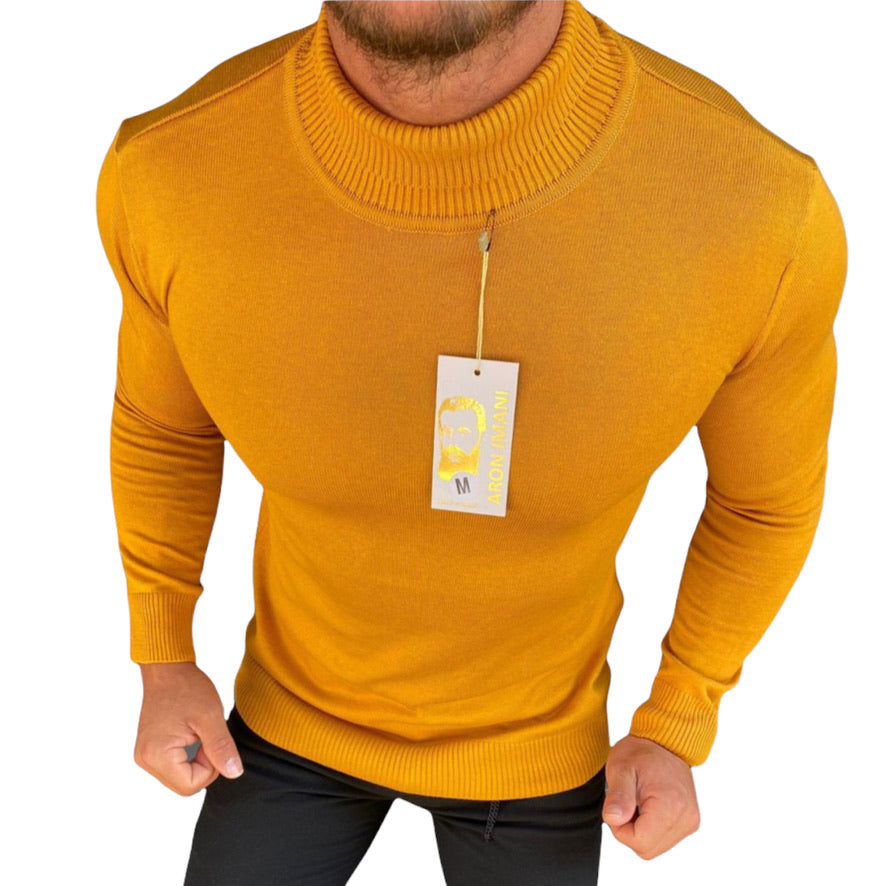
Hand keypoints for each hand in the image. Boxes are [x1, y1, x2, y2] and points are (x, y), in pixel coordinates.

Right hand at [134, 661, 243, 795]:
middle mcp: (145, 759)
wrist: (168, 669)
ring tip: (196, 733)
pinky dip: (187, 756)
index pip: (191, 785)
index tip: (211, 740)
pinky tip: (189, 735)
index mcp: (156, 755)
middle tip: (205, 736)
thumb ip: (221, 748)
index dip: (211, 767)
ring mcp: (145, 755)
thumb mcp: (210, 717)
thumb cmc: (186, 687)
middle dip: (203, 766)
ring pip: (180, 777)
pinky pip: (173, 766)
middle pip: (184, 785)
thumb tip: (234, 773)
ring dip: (195, 761)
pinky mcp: (149, 749)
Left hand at [602, 734, 699, 859]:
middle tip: (627, 801)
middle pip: (647, 848)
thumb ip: (618, 796)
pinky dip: (651, 827)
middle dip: (629, 830)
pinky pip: (664, 838)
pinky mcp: (690, 821)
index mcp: (670, 805)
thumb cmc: (641, 751)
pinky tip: (647, 805)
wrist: (665, 741)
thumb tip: (613, 820)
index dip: (620, 827)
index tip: (619, 803)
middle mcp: (686, 818)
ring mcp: (690, 821)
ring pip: (654, 846)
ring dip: (640, 829)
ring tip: (638, 801)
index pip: (638, 841)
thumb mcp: (621, 767)